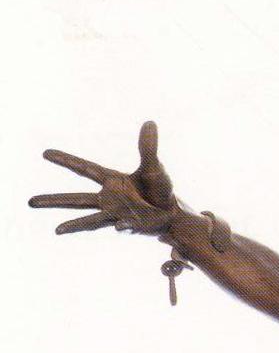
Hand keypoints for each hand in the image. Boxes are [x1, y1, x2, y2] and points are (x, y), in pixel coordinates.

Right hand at [29, 120, 176, 236]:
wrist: (172, 214)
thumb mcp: (154, 168)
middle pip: (76, 199)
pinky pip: (123, 226)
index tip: (45, 153)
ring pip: (88, 220)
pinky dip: (123, 226)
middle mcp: (108, 199)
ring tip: (56, 229)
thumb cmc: (161, 190)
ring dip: (73, 224)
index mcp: (111, 180)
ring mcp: (115, 214)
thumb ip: (148, 148)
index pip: (84, 168)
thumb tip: (150, 123)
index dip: (65, 160)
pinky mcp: (127, 226)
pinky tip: (120, 225)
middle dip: (55, 200)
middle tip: (31, 202)